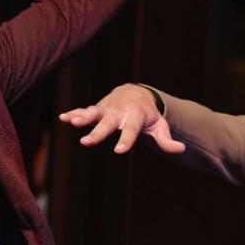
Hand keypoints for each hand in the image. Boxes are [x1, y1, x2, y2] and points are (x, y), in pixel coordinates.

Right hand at [59, 84, 184, 154]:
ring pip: (94, 112)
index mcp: (135, 118)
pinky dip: (74, 113)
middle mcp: (119, 112)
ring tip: (72, 123)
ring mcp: (107, 109)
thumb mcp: (159, 126)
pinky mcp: (98, 108)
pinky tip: (62, 117)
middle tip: (86, 142)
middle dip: (97, 132)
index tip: (119, 151)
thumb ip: (167, 139)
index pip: (131, 131)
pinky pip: (84, 109)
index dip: (126, 140)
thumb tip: (181, 150)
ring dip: (82, 117)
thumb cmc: (148, 115)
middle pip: (108, 123)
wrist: (136, 93)